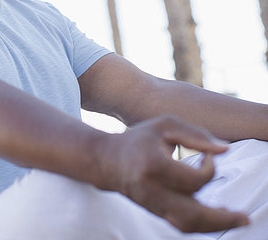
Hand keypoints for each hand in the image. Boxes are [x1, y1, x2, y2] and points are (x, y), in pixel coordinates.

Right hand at [94, 115, 248, 232]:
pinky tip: (217, 218)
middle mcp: (153, 191)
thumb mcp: (165, 125)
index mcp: (155, 166)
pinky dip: (202, 224)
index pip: (194, 179)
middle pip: (193, 215)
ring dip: (215, 226)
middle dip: (222, 219)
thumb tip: (225, 149)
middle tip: (244, 217)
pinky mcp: (155, 212)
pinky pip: (182, 225)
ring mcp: (153, 206)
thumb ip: (196, 134)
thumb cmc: (139, 138)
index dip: (210, 166)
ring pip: (188, 226)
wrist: (107, 161)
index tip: (209, 154)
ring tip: (236, 220)